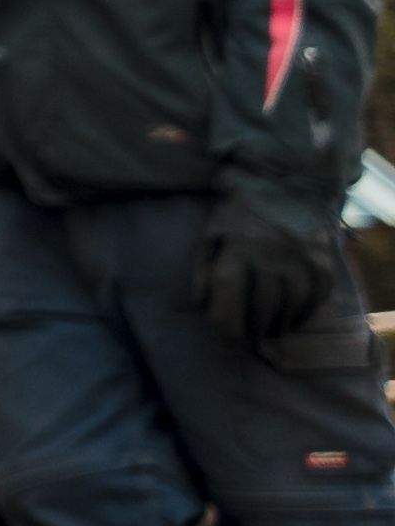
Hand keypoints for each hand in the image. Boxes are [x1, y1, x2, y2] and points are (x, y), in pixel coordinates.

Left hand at [193, 209, 350, 351]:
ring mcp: (303, 260)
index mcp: (238, 245)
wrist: (289, 187)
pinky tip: (292, 320)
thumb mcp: (213, 231)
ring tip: (267, 333)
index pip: (228, 291)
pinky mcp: (325, 263)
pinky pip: (316, 299)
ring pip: (291, 307)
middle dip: (251, 328)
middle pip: (262, 306)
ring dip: (278, 325)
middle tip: (245, 339)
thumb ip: (203, 266)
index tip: (221, 330)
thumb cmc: (241, 214)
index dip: (223, 317)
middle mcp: (272, 254)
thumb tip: (200, 303)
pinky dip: (304, 314)